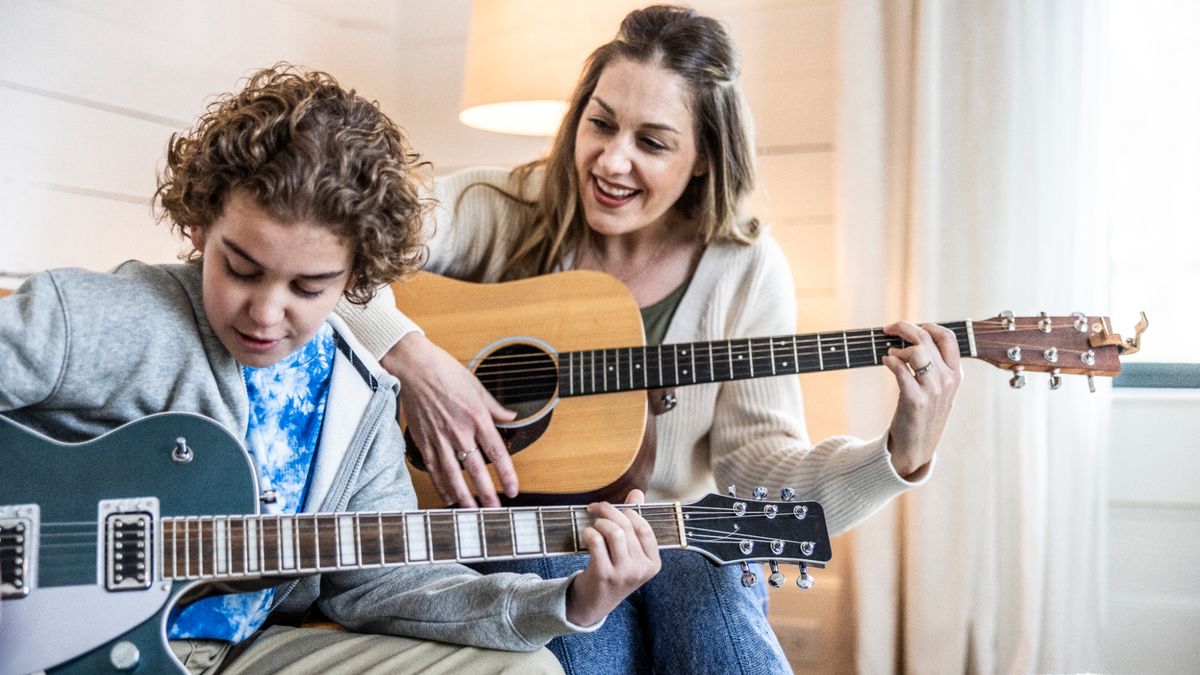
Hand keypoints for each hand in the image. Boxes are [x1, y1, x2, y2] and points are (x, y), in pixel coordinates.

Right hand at [382, 332, 517, 507]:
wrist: (414, 367)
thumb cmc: (446, 372)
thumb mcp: (477, 386)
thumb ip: (495, 407)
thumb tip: (512, 418)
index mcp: (477, 416)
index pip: (497, 452)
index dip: (507, 474)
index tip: (513, 490)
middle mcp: (459, 431)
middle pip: (475, 469)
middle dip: (486, 494)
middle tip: (495, 511)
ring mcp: (439, 438)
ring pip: (453, 475)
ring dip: (464, 497)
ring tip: (473, 513)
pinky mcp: (423, 440)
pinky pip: (433, 469)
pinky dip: (441, 485)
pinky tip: (449, 498)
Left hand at [566, 490, 661, 626]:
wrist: (593, 604)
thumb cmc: (613, 572)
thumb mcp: (628, 552)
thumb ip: (634, 522)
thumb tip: (637, 492)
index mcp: (653, 563)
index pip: (645, 528)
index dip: (629, 512)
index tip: (615, 508)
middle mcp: (641, 569)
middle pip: (627, 527)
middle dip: (608, 511)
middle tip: (595, 508)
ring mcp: (623, 573)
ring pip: (614, 532)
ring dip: (600, 522)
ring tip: (593, 526)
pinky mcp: (604, 574)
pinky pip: (597, 542)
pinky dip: (589, 533)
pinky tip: (586, 535)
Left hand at [881, 321, 962, 477]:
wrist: (918, 447)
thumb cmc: (924, 414)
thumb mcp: (938, 389)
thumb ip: (934, 366)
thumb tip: (913, 340)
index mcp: (956, 374)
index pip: (948, 337)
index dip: (927, 326)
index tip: (910, 327)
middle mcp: (948, 380)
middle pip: (927, 339)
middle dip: (904, 328)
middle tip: (888, 329)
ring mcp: (933, 390)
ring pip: (916, 351)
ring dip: (898, 348)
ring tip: (890, 355)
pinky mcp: (916, 401)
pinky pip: (901, 370)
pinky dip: (891, 361)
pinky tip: (885, 361)